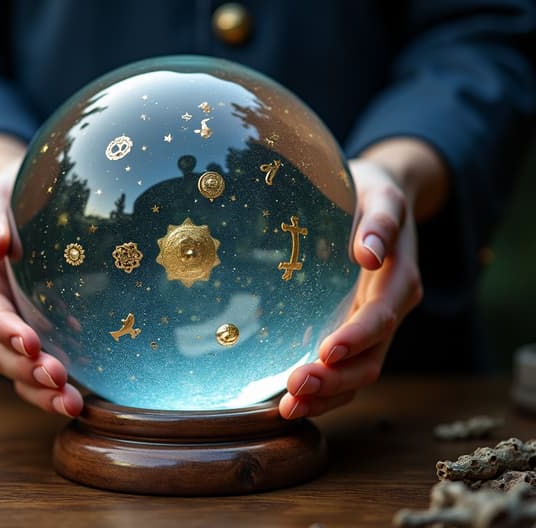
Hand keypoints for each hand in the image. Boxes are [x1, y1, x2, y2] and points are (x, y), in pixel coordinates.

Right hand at [0, 159, 83, 417]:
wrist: (19, 204)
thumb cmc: (9, 198)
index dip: (5, 330)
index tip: (30, 343)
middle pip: (1, 351)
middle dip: (27, 371)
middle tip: (59, 383)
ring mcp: (14, 325)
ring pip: (19, 368)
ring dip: (42, 390)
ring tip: (72, 404)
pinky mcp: (37, 331)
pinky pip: (40, 363)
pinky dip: (55, 383)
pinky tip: (85, 394)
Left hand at [278, 157, 423, 418]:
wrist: (378, 204)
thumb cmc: (373, 195)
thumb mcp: (381, 197)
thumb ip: (381, 221)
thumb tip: (369, 254)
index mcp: (400, 281)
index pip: (382, 318)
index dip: (357, 338)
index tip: (326, 350)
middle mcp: (389, 311)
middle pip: (371, 360)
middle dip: (336, 380)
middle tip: (294, 391)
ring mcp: (371, 327)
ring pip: (357, 374)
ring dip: (326, 396)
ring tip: (287, 409)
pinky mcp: (351, 331)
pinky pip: (342, 369)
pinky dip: (321, 389)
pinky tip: (288, 401)